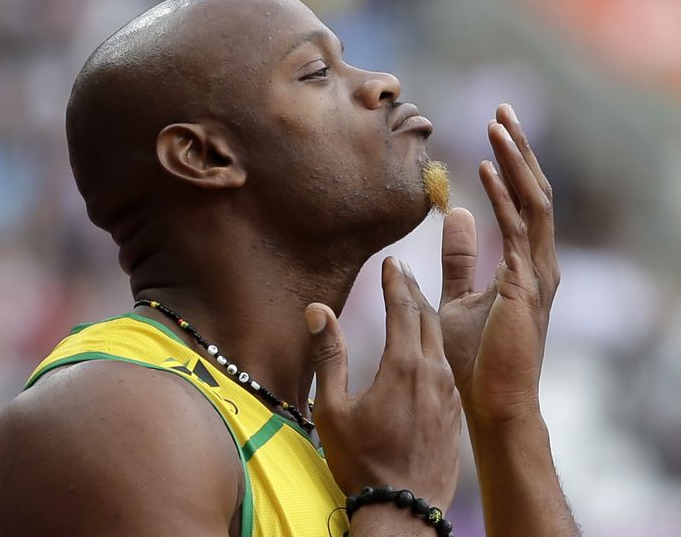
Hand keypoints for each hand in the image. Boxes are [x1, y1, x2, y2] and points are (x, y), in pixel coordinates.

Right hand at [305, 257, 460, 508]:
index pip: (403, 308)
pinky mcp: (454, 412)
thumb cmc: (363, 461)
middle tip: (402, 270)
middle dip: (413, 290)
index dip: (396, 281)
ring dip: (426, 317)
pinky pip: (446, 366)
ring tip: (415, 302)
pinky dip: (436, 345)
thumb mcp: (334, 408)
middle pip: (426, 317)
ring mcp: (448, 393)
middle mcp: (433, 373)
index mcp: (404, 366)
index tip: (391, 260)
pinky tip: (426, 349)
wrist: (405, 510)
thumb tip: (318, 310)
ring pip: (440, 341)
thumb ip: (329, 355)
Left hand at [439, 104, 559, 422]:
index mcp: (526, 263)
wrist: (490, 402)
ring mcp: (538, 272)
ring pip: (533, 200)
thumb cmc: (474, 357)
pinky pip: (517, 228)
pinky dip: (502, 194)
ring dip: (515, 160)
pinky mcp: (526, 285)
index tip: (495, 129)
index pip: (523, 201)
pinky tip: (484, 166)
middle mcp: (539, 262)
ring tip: (498, 122)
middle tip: (503, 109)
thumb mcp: (458, 297)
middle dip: (520, 148)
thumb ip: (460, 258)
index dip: (512, 164)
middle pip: (535, 191)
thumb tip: (457, 216)